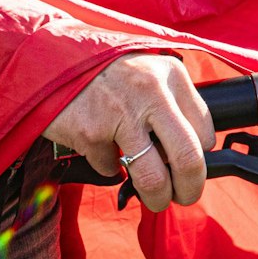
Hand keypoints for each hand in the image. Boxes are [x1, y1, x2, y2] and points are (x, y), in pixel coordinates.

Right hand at [44, 54, 214, 211]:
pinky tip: (102, 149)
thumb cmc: (106, 71)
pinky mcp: (91, 132)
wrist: (51, 60)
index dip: (201, 158)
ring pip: (153, 177)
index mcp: (171, 74)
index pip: (206, 131)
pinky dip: (108, 167)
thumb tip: (192, 151)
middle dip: (190, 188)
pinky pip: (111, 169)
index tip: (190, 168)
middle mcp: (151, 91)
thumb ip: (170, 101)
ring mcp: (120, 113)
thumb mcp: (147, 70)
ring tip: (154, 199)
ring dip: (156, 197)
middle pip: (188, 158)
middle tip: (184, 197)